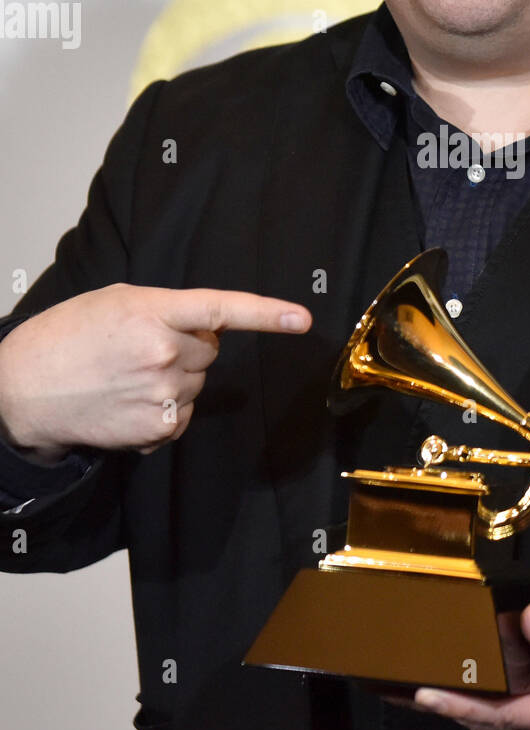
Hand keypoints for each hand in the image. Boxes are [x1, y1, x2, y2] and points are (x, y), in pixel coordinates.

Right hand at [0, 284, 311, 459]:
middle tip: (142, 348)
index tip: (301, 319)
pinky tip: (128, 401)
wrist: (23, 387)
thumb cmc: (67, 337)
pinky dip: (165, 410)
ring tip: (127, 375)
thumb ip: (167, 309)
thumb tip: (208, 329)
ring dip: (175, 378)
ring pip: (198, 383)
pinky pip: (184, 414)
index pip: (221, 309)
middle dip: (187, 346)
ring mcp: (163, 393)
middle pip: (210, 349)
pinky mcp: (158, 428)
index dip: (267, 313)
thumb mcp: (117, 301)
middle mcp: (163, 352)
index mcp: (153, 311)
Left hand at [406, 600, 529, 729]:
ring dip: (454, 697)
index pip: (495, 713)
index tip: (423, 693)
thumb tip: (529, 616)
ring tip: (416, 671)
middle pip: (478, 718)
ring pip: (483, 718)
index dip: (456, 704)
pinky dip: (473, 697)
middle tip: (399, 673)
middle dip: (441, 697)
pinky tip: (457, 676)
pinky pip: (493, 714)